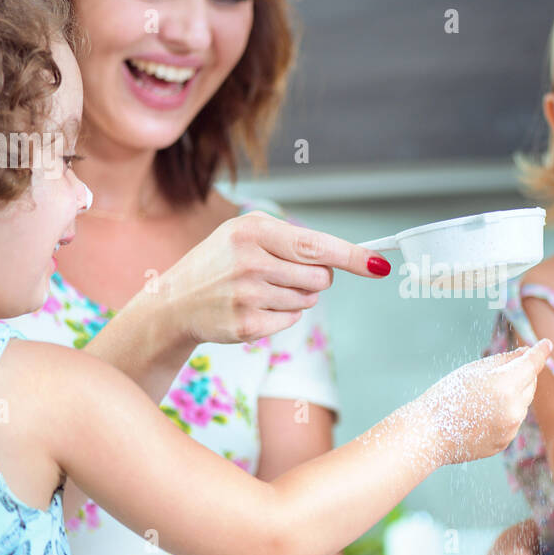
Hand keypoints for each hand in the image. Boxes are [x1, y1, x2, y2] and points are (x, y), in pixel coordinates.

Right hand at [152, 211, 387, 344]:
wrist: (174, 301)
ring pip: (307, 301)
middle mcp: (249, 261)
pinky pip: (291, 321)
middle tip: (282, 273)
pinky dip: (281, 316)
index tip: (379, 265)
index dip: (352, 256)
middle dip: (314, 278)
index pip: (315, 245)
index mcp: (252, 230)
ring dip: (295, 297)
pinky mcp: (247, 325)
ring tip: (259, 289)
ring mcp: (247, 295)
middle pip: (319, 277)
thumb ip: (293, 242)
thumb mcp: (246, 234)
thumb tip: (343, 262)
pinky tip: (253, 307)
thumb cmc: (220, 262)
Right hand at [416, 340, 551, 465]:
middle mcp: (514, 408)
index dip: (540, 352)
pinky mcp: (505, 442)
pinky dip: (503, 415)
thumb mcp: (474, 369)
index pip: (532, 363)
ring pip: (522, 404)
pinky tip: (479, 417)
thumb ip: (505, 360)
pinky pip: (512, 422)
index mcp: (506, 385)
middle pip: (530, 384)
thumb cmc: (447, 395)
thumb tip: (527, 354)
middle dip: (520, 375)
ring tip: (480, 400)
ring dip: (511, 396)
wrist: (429, 434)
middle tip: (493, 376)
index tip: (546, 344)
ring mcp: (511, 428)